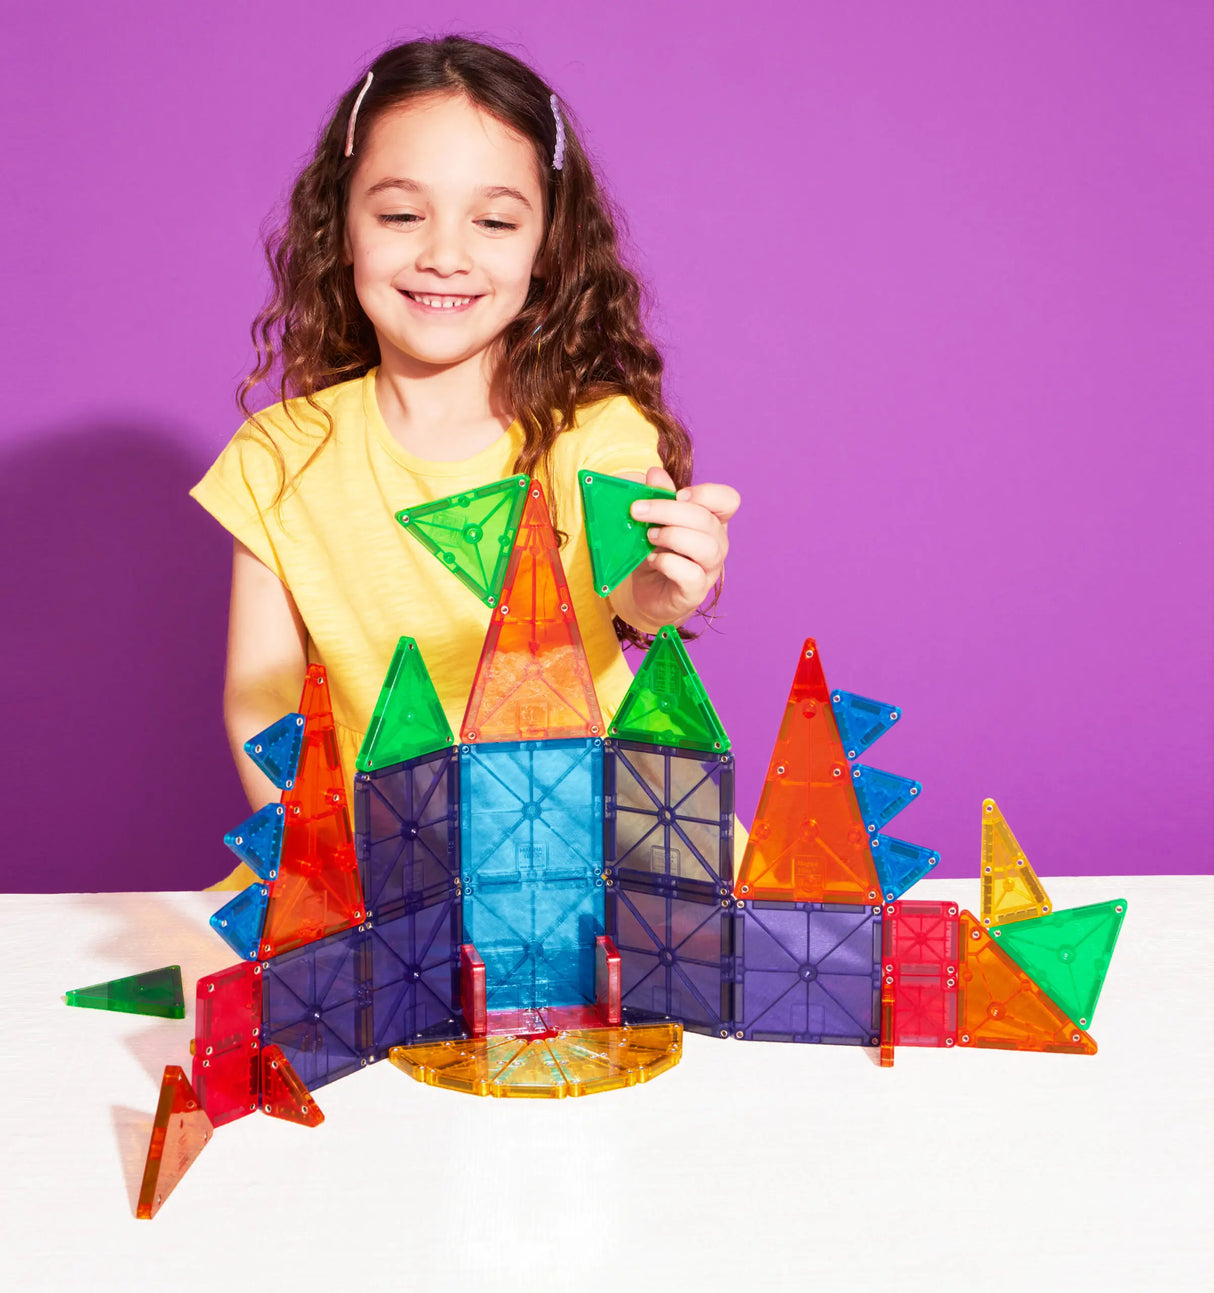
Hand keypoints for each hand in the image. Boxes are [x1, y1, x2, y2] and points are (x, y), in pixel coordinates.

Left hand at [619, 466, 740, 630]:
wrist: (649, 594)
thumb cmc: (657, 553)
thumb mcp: (654, 521)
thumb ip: (658, 497)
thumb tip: (655, 473)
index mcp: (712, 521)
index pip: (728, 500)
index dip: (706, 494)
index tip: (679, 494)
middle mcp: (717, 544)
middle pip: (706, 520)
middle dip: (669, 511)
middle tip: (639, 510)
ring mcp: (710, 570)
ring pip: (705, 547)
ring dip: (672, 536)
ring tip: (649, 536)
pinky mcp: (695, 591)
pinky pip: (691, 574)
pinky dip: (669, 563)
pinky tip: (653, 560)